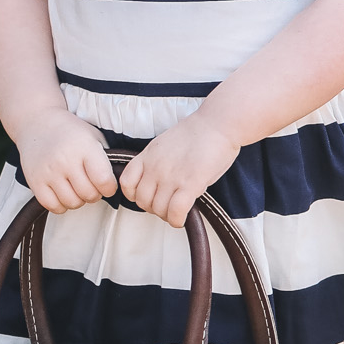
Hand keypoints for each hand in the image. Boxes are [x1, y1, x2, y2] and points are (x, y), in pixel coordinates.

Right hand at [17, 110, 115, 213]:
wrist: (38, 123)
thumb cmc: (70, 132)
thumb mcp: (94, 136)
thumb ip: (106, 158)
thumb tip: (118, 182)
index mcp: (85, 147)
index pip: (104, 181)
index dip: (109, 188)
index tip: (107, 185)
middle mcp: (66, 160)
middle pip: (89, 195)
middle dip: (94, 194)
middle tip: (91, 185)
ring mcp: (49, 172)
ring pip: (72, 203)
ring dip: (78, 200)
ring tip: (76, 188)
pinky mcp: (35, 181)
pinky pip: (53, 206)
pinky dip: (61, 205)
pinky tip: (63, 192)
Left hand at [117, 113, 239, 229]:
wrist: (217, 123)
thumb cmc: (198, 133)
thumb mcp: (165, 145)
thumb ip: (156, 163)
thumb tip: (157, 184)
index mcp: (148, 156)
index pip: (127, 183)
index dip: (135, 195)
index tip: (147, 197)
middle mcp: (155, 167)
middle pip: (142, 201)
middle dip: (153, 208)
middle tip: (166, 206)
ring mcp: (171, 176)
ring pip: (158, 209)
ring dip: (167, 215)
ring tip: (177, 210)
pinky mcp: (190, 184)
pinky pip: (175, 212)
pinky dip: (177, 220)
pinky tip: (183, 218)